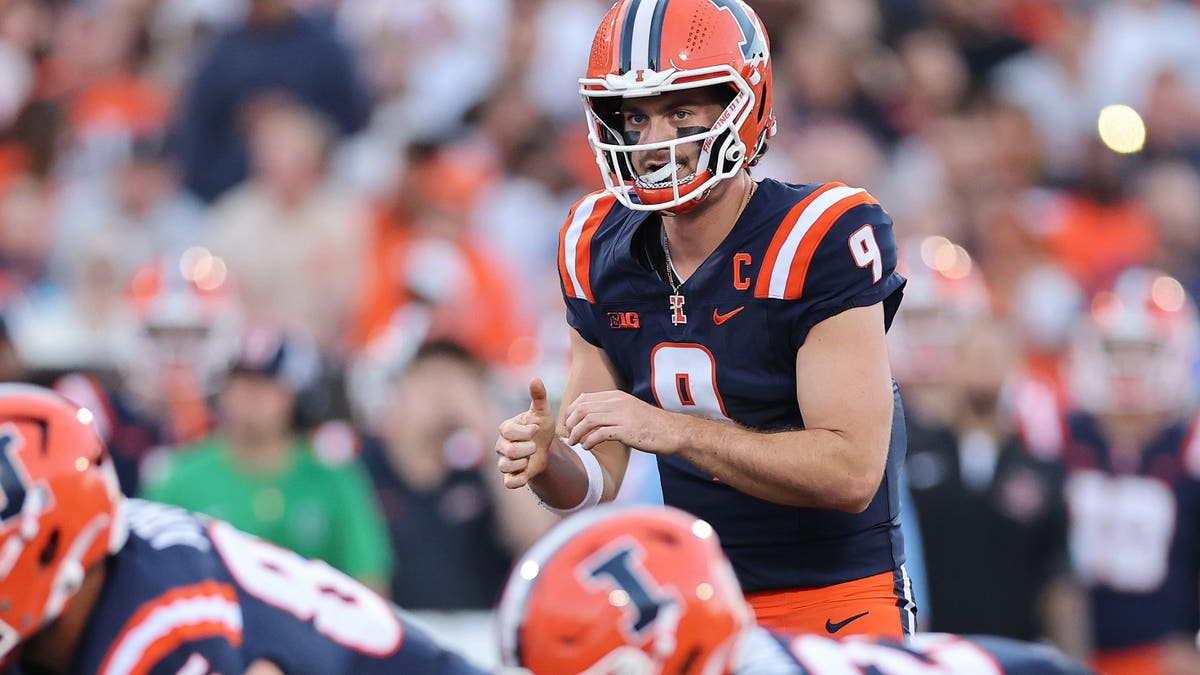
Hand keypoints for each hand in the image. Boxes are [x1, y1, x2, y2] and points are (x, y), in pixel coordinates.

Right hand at [495, 378, 556, 488]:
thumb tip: (535, 379)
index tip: (536, 430)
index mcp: (505, 429)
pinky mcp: (510, 476)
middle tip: (534, 446)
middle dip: (527, 449)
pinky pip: (509, 483)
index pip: (509, 432)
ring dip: (524, 463)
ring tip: (531, 457)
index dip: (527, 433)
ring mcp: (504, 461)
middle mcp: (501, 445)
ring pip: (507, 466)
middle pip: (509, 451)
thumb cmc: (541, 427)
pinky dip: (519, 480)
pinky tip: (528, 470)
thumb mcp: (543, 412)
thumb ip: (539, 396)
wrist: (546, 448)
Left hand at [564, 390, 679, 453]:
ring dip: (577, 433)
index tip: (568, 423)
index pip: (584, 398)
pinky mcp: (626, 430)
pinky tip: (587, 447)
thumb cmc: (650, 424)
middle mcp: (617, 402)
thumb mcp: (628, 410)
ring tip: (574, 442)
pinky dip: (589, 441)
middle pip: (583, 408)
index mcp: (616, 396)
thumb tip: (589, 417)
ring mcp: (622, 416)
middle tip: (568, 434)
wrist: (672, 432)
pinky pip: (599, 434)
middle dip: (570, 422)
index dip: (571, 411)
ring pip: (588, 420)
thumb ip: (610, 409)